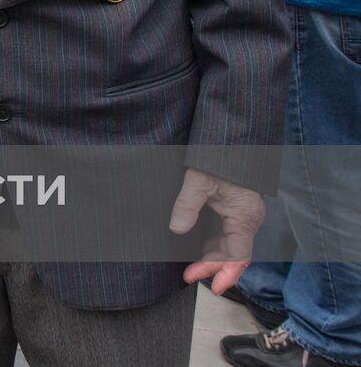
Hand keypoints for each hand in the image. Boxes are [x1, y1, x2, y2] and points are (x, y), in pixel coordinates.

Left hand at [171, 167, 265, 293]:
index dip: (225, 273)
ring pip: (230, 244)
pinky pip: (227, 232)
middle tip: (188, 276)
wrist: (231, 137)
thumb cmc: (219, 157)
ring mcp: (242, 213)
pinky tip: (198, 248)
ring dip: (212, 257)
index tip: (211, 287)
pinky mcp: (235, 207)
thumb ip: (187, 206)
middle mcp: (247, 218)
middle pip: (233, 253)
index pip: (239, 256)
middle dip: (212, 267)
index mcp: (244, 217)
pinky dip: (214, 243)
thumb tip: (177, 230)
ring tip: (190, 267)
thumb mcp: (198, 180)